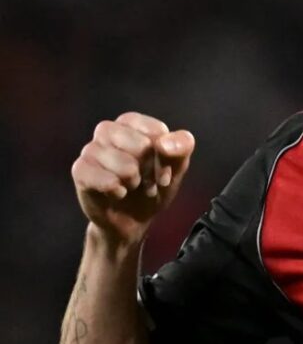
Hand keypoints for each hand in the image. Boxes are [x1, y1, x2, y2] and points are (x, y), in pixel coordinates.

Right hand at [71, 112, 194, 245]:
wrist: (132, 220)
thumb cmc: (153, 186)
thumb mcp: (176, 168)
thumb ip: (181, 147)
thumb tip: (164, 142)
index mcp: (132, 123)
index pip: (156, 132)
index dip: (165, 156)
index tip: (165, 171)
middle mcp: (108, 130)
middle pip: (140, 146)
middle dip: (150, 170)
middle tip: (147, 181)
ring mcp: (91, 149)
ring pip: (123, 163)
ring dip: (134, 182)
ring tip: (132, 187)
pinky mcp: (80, 170)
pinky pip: (101, 177)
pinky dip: (116, 189)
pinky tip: (118, 193)